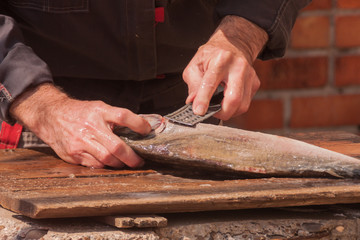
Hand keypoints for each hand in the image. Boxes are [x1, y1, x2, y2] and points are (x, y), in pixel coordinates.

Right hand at [10, 84, 150, 167]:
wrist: (51, 116)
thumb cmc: (80, 113)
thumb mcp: (98, 108)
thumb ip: (115, 118)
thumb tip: (139, 129)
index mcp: (99, 111)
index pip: (123, 116)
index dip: (138, 124)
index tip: (147, 130)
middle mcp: (90, 127)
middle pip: (116, 146)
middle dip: (132, 157)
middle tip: (139, 161)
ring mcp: (81, 142)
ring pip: (106, 159)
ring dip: (119, 164)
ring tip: (125, 163)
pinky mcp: (73, 154)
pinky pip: (94, 165)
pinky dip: (104, 166)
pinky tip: (108, 163)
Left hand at [183, 16, 267, 119]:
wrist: (233, 45)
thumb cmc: (212, 56)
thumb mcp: (195, 65)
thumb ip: (193, 84)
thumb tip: (193, 102)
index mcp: (221, 59)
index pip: (211, 83)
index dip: (203, 99)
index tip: (198, 111)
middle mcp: (238, 66)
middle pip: (234, 98)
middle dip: (222, 112)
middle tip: (211, 112)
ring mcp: (249, 75)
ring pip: (242, 105)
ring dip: (228, 112)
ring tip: (218, 106)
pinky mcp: (255, 83)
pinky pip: (246, 103)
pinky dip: (235, 107)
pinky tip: (227, 100)